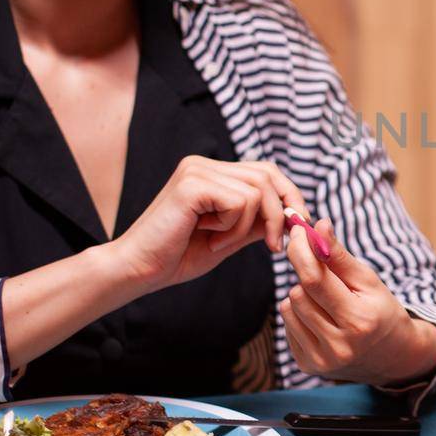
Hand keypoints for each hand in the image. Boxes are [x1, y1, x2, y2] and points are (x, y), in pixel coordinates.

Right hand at [109, 156, 305, 291]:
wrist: (138, 270)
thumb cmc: (178, 256)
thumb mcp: (230, 238)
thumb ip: (256, 222)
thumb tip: (294, 215)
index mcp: (212, 173)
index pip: (266, 171)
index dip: (289, 196)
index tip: (297, 227)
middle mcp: (204, 165)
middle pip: (268, 175)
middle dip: (280, 213)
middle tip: (274, 246)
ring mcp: (197, 170)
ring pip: (256, 192)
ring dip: (247, 227)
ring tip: (219, 243)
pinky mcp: (192, 184)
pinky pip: (240, 202)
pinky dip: (232, 228)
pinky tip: (209, 237)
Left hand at [279, 215, 435, 385]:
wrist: (390, 355)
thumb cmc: (380, 310)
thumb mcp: (368, 280)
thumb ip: (339, 256)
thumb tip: (319, 226)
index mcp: (359, 321)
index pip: (314, 281)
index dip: (301, 252)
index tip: (298, 232)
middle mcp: (339, 345)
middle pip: (297, 294)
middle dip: (306, 276)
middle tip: (322, 272)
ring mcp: (321, 360)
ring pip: (288, 308)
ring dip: (301, 296)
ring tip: (326, 301)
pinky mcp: (307, 366)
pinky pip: (286, 325)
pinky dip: (299, 315)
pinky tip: (320, 318)